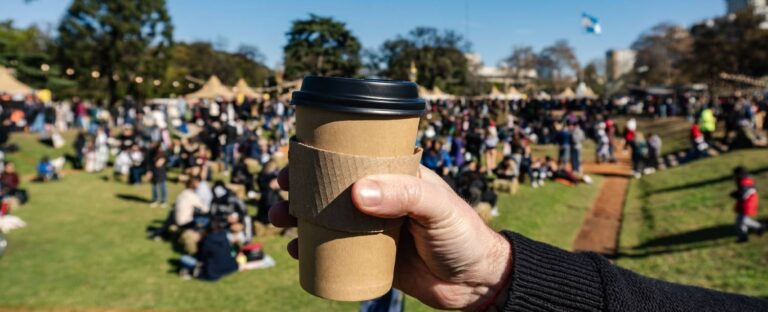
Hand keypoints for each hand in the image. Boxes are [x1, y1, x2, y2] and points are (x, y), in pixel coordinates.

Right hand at [269, 166, 512, 309]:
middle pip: (331, 188)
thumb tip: (356, 193)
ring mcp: (373, 228)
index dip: (320, 158)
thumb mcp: (437, 209)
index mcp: (395, 176)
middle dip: (300, 189)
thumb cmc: (463, 234)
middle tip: (280, 194)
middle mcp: (380, 198)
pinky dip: (311, 250)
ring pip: (327, 219)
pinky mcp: (372, 258)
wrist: (477, 283)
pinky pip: (334, 251)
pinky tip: (296, 250)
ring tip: (279, 222)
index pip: (352, 158)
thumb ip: (403, 197)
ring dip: (299, 218)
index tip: (294, 161)